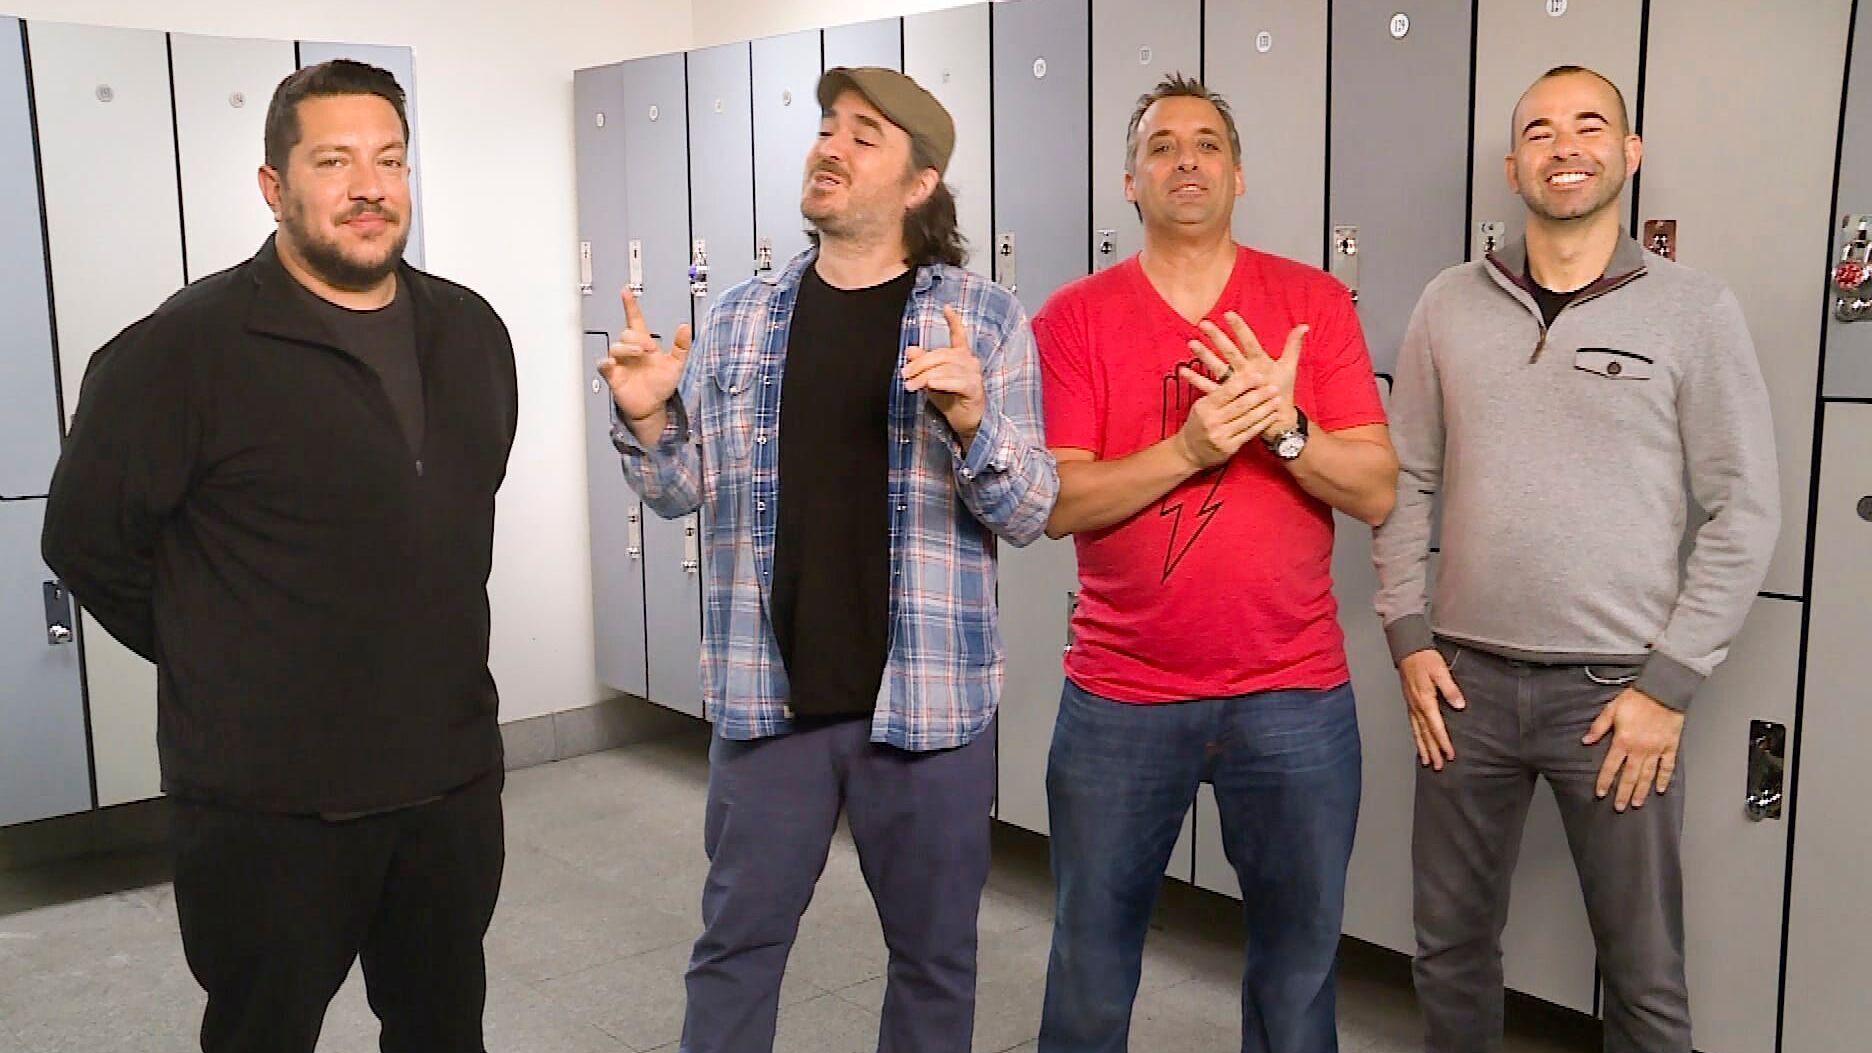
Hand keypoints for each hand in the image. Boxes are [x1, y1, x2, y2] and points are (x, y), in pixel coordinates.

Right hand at [598, 287, 691, 441]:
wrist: (652, 406)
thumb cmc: (660, 385)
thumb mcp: (676, 364)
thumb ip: (681, 346)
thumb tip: (685, 327)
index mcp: (643, 343)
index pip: (635, 320)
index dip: (630, 305)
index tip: (626, 291)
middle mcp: (630, 350)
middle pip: (626, 333)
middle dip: (638, 337)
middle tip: (650, 347)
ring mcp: (621, 362)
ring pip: (616, 347)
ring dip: (627, 348)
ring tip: (639, 353)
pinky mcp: (613, 375)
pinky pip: (604, 365)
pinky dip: (606, 363)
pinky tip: (612, 363)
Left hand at [903, 306, 984, 444]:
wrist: (965, 422)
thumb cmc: (951, 400)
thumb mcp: (932, 380)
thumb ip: (923, 365)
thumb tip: (910, 349)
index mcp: (961, 356)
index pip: (959, 335)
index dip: (953, 321)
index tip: (946, 308)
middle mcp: (970, 361)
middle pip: (942, 354)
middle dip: (920, 364)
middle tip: (905, 374)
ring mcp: (974, 375)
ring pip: (946, 368)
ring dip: (925, 376)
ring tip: (911, 385)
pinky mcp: (975, 389)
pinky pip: (957, 382)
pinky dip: (942, 382)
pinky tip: (931, 385)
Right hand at [1173, 364, 1282, 468]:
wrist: (1188, 452)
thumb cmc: (1198, 424)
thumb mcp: (1202, 406)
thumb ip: (1218, 395)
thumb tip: (1240, 378)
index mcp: (1204, 406)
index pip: (1227, 391)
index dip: (1245, 383)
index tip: (1259, 376)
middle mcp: (1212, 420)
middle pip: (1241, 405)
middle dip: (1260, 395)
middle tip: (1274, 387)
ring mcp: (1221, 435)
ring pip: (1248, 419)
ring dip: (1265, 409)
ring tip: (1277, 400)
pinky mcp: (1229, 447)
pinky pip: (1250, 432)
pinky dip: (1263, 423)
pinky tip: (1271, 416)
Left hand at [1190, 313, 1307, 435]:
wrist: (1277, 420)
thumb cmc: (1283, 391)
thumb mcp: (1289, 366)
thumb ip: (1293, 345)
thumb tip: (1304, 326)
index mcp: (1261, 363)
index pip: (1249, 341)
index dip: (1239, 328)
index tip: (1228, 314)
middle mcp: (1247, 372)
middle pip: (1230, 352)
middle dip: (1217, 337)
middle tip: (1203, 323)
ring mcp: (1235, 386)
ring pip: (1217, 367)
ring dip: (1203, 355)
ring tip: (1191, 343)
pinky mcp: (1227, 398)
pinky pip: (1208, 388)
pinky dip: (1195, 379)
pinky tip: (1183, 370)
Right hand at [1398, 648, 1464, 770]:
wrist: (1408, 650)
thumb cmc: (1424, 659)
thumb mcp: (1440, 671)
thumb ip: (1450, 689)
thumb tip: (1459, 705)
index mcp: (1425, 701)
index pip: (1436, 727)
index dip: (1443, 743)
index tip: (1449, 755)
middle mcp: (1417, 707)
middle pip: (1425, 734)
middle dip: (1432, 751)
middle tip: (1438, 766)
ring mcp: (1412, 705)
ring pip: (1417, 732)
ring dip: (1423, 747)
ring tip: (1427, 760)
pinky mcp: (1410, 702)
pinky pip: (1412, 724)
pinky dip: (1416, 736)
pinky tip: (1419, 741)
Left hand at [1584, 686, 1684, 811]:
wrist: (1663, 691)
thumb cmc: (1636, 698)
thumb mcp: (1611, 709)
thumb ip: (1598, 727)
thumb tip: (1585, 741)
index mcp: (1623, 741)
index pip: (1611, 766)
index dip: (1605, 781)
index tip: (1601, 793)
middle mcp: (1640, 749)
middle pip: (1630, 776)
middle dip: (1623, 793)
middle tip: (1619, 807)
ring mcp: (1656, 749)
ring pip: (1648, 775)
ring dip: (1641, 791)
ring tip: (1636, 804)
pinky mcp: (1670, 746)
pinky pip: (1667, 766)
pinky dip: (1664, 779)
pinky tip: (1660, 789)